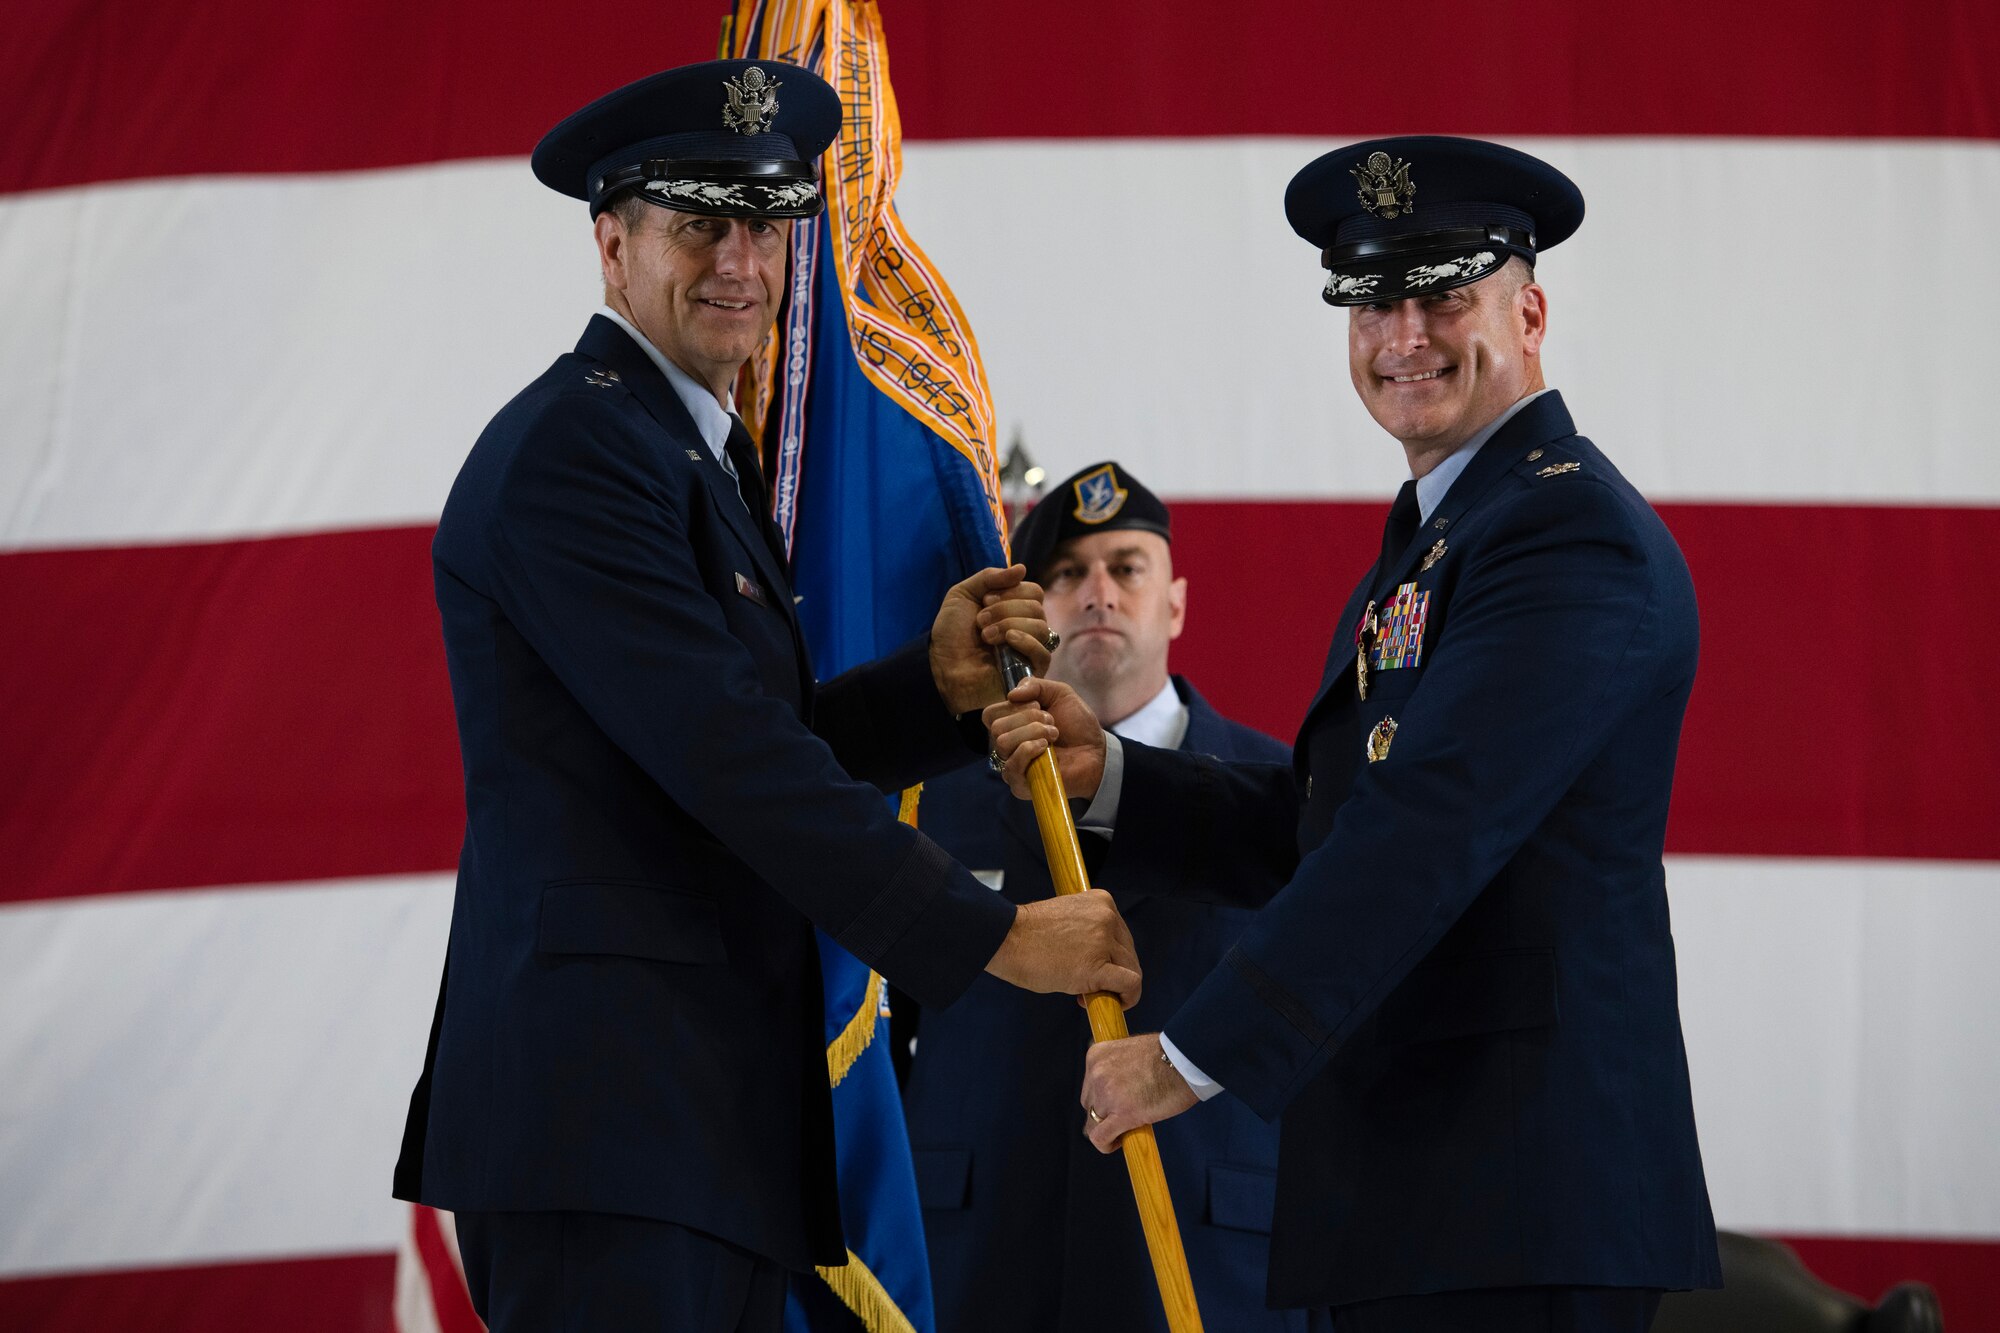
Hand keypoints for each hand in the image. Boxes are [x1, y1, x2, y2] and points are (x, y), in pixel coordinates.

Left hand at [930, 564, 1050, 713]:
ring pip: (1041, 627)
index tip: (985, 600)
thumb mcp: (962, 595)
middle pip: (1036, 607)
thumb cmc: (951, 634)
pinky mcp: (1030, 672)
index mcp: (1014, 609)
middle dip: (1005, 609)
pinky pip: (1044, 653)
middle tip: (980, 620)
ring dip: (1009, 625)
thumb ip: (989, 577)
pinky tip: (1006, 642)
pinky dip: (1026, 642)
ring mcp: (1029, 650)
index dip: (1011, 591)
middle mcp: (1026, 627)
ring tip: (985, 636)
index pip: (1033, 592)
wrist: (942, 666)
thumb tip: (1022, 568)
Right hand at [982, 677, 1106, 800]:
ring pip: (1003, 742)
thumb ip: (1035, 685)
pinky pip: (1011, 766)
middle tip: (1051, 722)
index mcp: (1011, 724)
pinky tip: (1046, 748)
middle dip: (1028, 718)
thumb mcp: (1060, 694)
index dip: (1014, 706)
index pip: (990, 714)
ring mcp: (1012, 765)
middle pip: (996, 727)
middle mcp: (1007, 745)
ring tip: (1053, 735)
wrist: (1096, 751)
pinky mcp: (1021, 785)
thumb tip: (1011, 694)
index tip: (1039, 705)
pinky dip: (1028, 750)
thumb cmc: (1077, 725)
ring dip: (1033, 733)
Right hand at [985, 889, 1140, 1009]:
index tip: (1094, 966)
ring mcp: (1103, 941)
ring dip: (1117, 988)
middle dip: (1114, 973)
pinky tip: (1112, 1004)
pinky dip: (1128, 999)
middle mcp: (1107, 917)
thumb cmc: (1026, 934)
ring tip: (1091, 995)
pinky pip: (1130, 984)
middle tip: (1089, 986)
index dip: (1111, 956)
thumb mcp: (1067, 919)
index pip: (1121, 934)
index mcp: (1101, 901)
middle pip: (1128, 953)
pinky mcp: (1097, 967)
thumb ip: (1088, 932)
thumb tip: (1102, 960)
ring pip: (1132, 970)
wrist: (1005, 939)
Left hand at [1080, 1032, 1198, 1152]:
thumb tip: (1117, 1088)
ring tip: (1126, 1129)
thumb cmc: (1169, 1056)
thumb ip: (1118, 1067)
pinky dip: (1106, 1145)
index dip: (1103, 1097)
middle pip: (1089, 1104)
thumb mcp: (1132, 1051)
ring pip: (1092, 1123)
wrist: (1186, 1059)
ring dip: (1107, 1128)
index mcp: (1097, 1055)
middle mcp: (1096, 1073)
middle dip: (1105, 1112)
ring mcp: (1107, 1094)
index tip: (1117, 1102)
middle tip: (1125, 1115)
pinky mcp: (1123, 1113)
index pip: (1089, 1085)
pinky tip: (1120, 1142)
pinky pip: (1100, 1138)